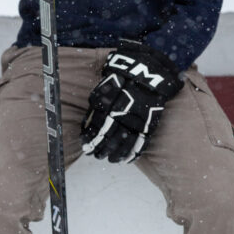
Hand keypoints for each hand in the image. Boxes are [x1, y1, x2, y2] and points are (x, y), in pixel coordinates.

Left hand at [81, 40, 183, 162]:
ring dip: (115, 154)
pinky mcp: (149, 124)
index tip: (85, 146)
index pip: (97, 128)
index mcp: (109, 106)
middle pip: (109, 139)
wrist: (146, 73)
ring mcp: (137, 121)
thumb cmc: (121, 79)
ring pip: (124, 143)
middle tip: (95, 155)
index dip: (90, 139)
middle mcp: (122, 116)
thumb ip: (95, 106)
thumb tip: (87, 124)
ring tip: (109, 160)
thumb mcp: (104, 88)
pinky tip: (126, 160)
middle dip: (100, 149)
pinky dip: (133, 153)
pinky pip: (141, 142)